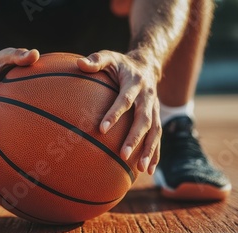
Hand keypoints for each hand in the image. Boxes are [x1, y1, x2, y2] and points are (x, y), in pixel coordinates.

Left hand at [77, 50, 160, 173]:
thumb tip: (79, 63)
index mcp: (135, 83)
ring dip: (149, 150)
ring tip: (141, 169)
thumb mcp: (110, 57)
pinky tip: (148, 171)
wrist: (147, 65)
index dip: (114, 114)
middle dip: (135, 138)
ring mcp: (155, 108)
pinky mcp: (157, 117)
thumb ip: (96, 60)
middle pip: (144, 119)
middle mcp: (148, 97)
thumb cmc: (121, 64)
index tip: (101, 129)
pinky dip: (155, 153)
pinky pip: (157, 137)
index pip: (125, 100)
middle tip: (123, 154)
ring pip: (155, 131)